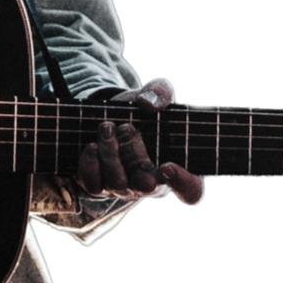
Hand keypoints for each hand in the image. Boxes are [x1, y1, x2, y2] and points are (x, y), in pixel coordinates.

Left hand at [77, 77, 205, 206]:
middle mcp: (153, 185)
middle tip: (127, 127)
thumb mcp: (154, 95)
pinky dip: (91, 164)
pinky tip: (92, 145)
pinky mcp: (100, 187)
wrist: (111, 115)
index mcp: (177, 168)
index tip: (167, 165)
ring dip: (110, 153)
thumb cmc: (142, 111)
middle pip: (146, 186)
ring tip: (106, 127)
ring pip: (117, 183)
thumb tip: (149, 103)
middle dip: (134, 155)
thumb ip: (161, 92)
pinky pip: (94, 186)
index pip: (191, 191)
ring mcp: (125, 189)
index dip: (182, 183)